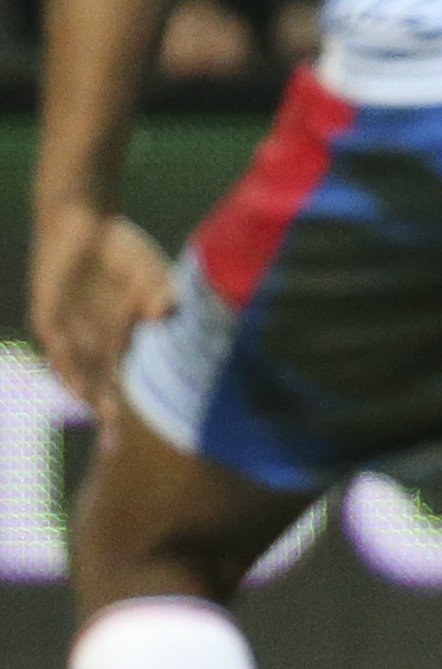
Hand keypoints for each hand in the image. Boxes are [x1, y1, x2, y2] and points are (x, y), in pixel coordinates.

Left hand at [30, 201, 173, 414]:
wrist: (80, 221)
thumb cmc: (122, 249)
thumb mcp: (151, 272)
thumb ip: (159, 292)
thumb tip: (165, 313)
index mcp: (119, 338)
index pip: (122, 380)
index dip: (126, 408)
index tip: (135, 435)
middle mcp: (93, 341)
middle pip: (100, 385)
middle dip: (107, 415)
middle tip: (114, 447)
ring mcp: (70, 331)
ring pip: (79, 372)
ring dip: (88, 395)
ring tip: (102, 418)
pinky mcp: (49, 317)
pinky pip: (59, 348)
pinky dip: (68, 367)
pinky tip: (76, 387)